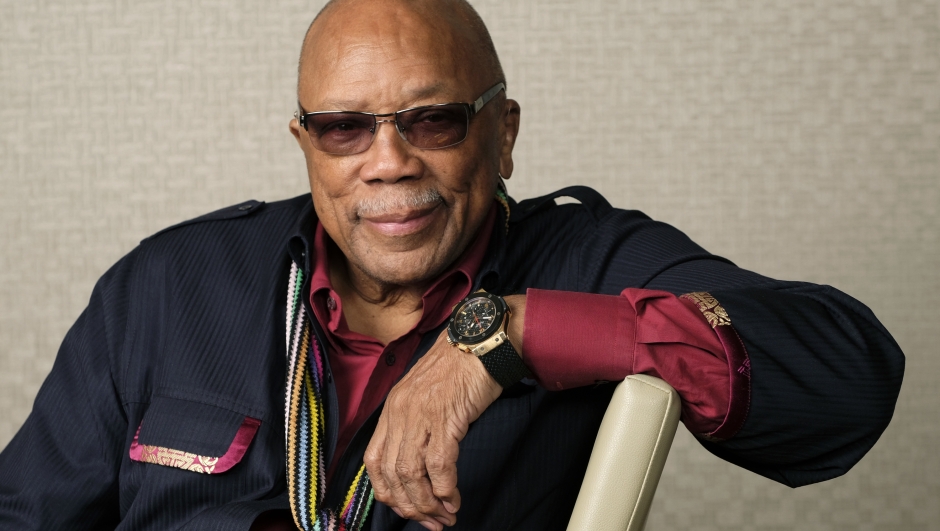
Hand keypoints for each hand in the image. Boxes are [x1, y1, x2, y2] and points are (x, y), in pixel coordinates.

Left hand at [364, 333, 501, 529]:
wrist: (481, 342)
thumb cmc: (459, 368)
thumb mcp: (425, 395)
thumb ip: (415, 423)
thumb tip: (419, 463)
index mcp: (392, 408)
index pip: (373, 461)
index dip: (387, 492)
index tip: (407, 507)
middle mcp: (399, 413)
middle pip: (390, 474)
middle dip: (410, 506)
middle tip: (430, 522)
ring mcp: (420, 415)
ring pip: (411, 474)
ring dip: (427, 503)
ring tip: (445, 516)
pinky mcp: (445, 417)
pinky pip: (438, 465)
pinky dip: (444, 489)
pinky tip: (453, 499)